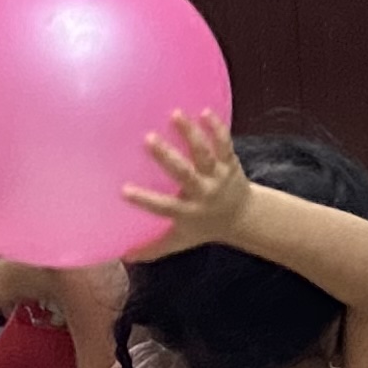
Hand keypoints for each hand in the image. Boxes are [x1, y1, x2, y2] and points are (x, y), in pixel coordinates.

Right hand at [120, 110, 250, 253]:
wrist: (245, 218)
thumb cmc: (204, 227)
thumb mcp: (179, 241)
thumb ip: (152, 248)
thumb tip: (122, 256)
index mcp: (187, 211)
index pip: (162, 207)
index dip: (144, 200)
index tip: (123, 190)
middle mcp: (203, 192)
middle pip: (184, 174)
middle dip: (167, 157)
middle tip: (148, 139)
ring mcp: (218, 175)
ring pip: (204, 153)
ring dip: (191, 134)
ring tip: (176, 114)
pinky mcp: (230, 162)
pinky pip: (224, 144)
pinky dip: (217, 128)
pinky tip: (205, 111)